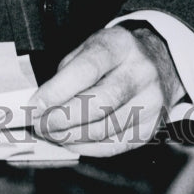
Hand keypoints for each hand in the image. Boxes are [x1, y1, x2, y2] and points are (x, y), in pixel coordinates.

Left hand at [30, 25, 183, 156]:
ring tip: (49, 134)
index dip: (56, 91)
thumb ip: (67, 71)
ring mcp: (151, 102)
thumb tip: (42, 103)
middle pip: (98, 104)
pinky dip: (87, 147)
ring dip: (70, 137)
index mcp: (120, 45)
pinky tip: (70, 142)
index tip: (34, 106)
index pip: (86, 70)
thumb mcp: (90, 46)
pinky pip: (114, 145)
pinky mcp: (152, 126)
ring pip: (105, 129)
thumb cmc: (114, 55)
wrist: (159, 61)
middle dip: (61, 119)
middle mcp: (140, 73)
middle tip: (38, 124)